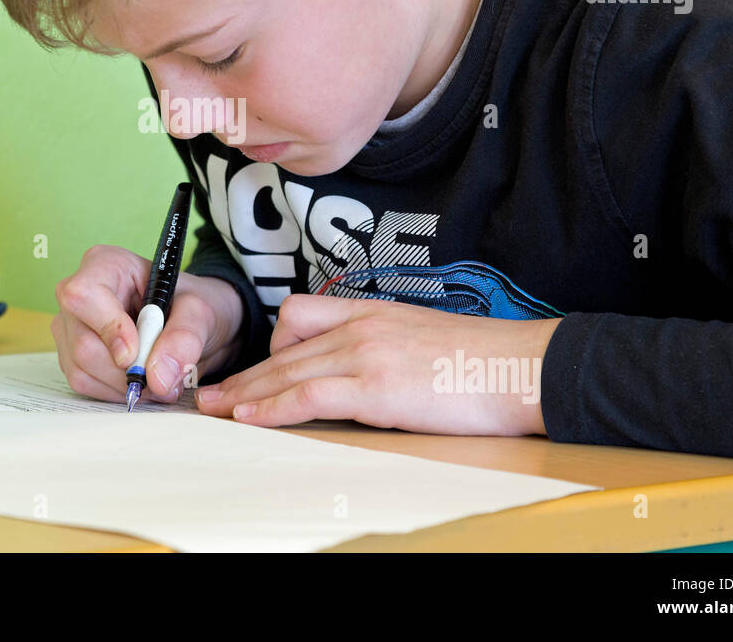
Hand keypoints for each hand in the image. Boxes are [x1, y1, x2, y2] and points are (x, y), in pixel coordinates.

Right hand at [51, 244, 244, 404]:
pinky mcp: (71, 354)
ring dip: (124, 385)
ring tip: (157, 376)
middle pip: (84, 344)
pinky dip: (115, 391)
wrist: (192, 324)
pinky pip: (84, 384)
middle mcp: (79, 294)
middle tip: (164, 374)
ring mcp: (71, 326)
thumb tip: (159, 378)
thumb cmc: (191, 306)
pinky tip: (140, 380)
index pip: (83, 295)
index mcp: (106, 265)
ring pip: (81, 369)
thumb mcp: (201, 312)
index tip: (135, 353)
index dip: (108, 328)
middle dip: (127, 370)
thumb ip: (184, 339)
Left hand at [194, 293, 558, 435]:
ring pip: (285, 370)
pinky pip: (307, 395)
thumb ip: (384, 350)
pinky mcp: (374, 386)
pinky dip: (272, 407)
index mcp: (371, 313)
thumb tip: (364, 379)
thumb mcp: (421, 342)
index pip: (299, 318)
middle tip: (211, 391)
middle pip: (282, 347)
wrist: (521, 366)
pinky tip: (249, 419)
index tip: (249, 369)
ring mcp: (365, 353)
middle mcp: (360, 326)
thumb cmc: (482, 362)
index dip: (268, 346)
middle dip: (243, 373)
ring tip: (215, 409)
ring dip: (245, 392)